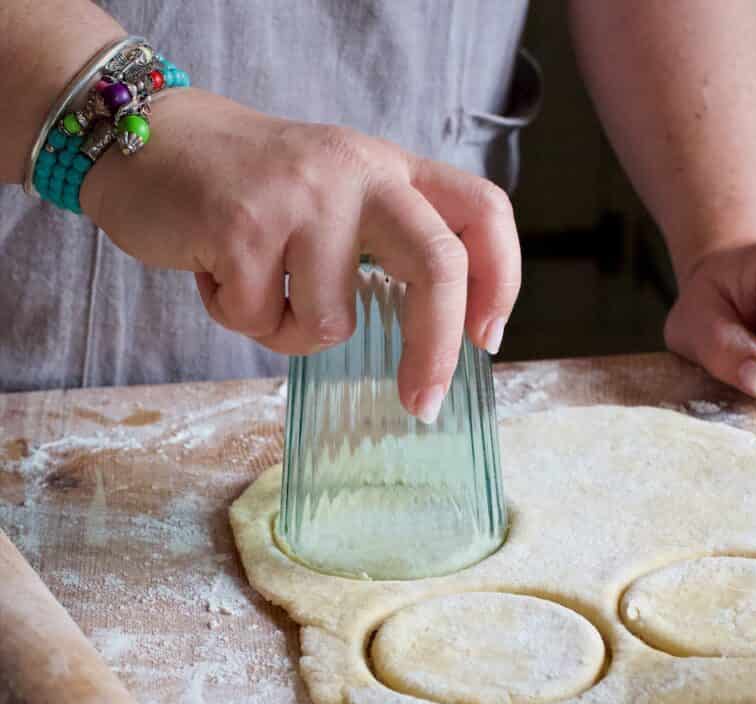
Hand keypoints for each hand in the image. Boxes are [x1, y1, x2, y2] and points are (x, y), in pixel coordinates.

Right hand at [81, 89, 519, 421]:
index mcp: (392, 170)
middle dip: (435, 350)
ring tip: (254, 281)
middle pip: (437, 265)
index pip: (482, 211)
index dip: (501, 280)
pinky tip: (216, 270)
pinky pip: (263, 321)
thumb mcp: (337, 196)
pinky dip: (239, 316)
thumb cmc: (252, 190)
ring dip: (288, 329)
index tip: (486, 339)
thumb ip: (386, 245)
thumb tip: (437, 341)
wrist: (149, 140)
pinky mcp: (242, 224)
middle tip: (423, 405)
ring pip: (332, 321)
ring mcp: (301, 196)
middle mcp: (358, 173)